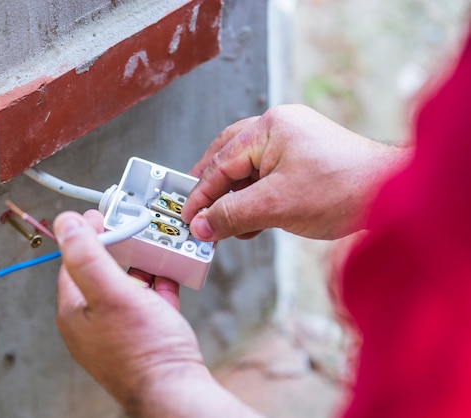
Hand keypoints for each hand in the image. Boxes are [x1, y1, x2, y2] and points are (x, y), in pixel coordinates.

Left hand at [54, 210, 203, 410]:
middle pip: (100, 272)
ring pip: (125, 286)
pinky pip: (146, 302)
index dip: (85, 235)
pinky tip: (168, 275)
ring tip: (153, 248)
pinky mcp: (142, 336)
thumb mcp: (112, 293)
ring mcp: (118, 330)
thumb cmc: (144, 350)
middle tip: (132, 230)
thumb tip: (66, 224)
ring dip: (139, 265)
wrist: (175, 391)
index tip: (101, 217)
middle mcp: (92, 322)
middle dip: (117, 248)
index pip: (72, 262)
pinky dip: (156, 286)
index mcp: (75, 311)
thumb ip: (88, 257)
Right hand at [181, 104, 409, 240]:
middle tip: (195, 212)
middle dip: (212, 189)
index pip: (221, 162)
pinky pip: (268, 176)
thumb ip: (231, 215)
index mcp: (269, 127)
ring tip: (225, 225)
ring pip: (248, 169)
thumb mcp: (276, 206)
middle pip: (229, 157)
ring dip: (235, 197)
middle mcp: (279, 127)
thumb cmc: (342, 190)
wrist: (395, 197)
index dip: (200, 193)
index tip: (187, 217)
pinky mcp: (304, 158)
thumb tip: (200, 226)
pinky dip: (256, 198)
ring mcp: (294, 141)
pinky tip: (251, 222)